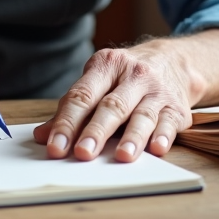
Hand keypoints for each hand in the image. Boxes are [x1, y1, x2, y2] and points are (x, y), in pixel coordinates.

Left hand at [32, 39, 196, 162]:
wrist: (174, 61)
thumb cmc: (126, 77)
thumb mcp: (99, 81)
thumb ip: (72, 108)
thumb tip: (42, 136)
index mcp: (106, 65)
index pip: (82, 95)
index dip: (67, 122)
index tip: (55, 146)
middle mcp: (133, 75)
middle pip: (112, 106)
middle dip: (96, 130)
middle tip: (83, 152)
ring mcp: (157, 91)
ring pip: (142, 115)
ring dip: (132, 137)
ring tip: (122, 156)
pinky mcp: (176, 108)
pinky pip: (169, 122)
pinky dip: (163, 136)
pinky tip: (156, 149)